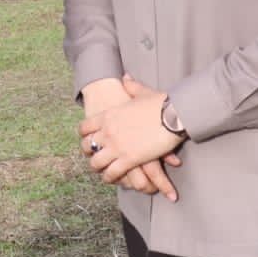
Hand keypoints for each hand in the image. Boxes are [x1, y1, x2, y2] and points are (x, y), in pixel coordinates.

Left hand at [79, 76, 184, 196]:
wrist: (173, 114)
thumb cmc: (160, 103)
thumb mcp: (142, 92)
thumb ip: (131, 86)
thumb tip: (126, 77)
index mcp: (109, 115)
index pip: (84, 127)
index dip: (84, 135)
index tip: (88, 139)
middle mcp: (108, 131)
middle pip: (86, 146)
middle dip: (88, 153)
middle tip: (93, 157)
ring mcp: (116, 146)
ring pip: (96, 163)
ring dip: (98, 168)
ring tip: (101, 171)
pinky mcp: (128, 159)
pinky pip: (111, 173)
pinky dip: (110, 178)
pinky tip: (111, 179)